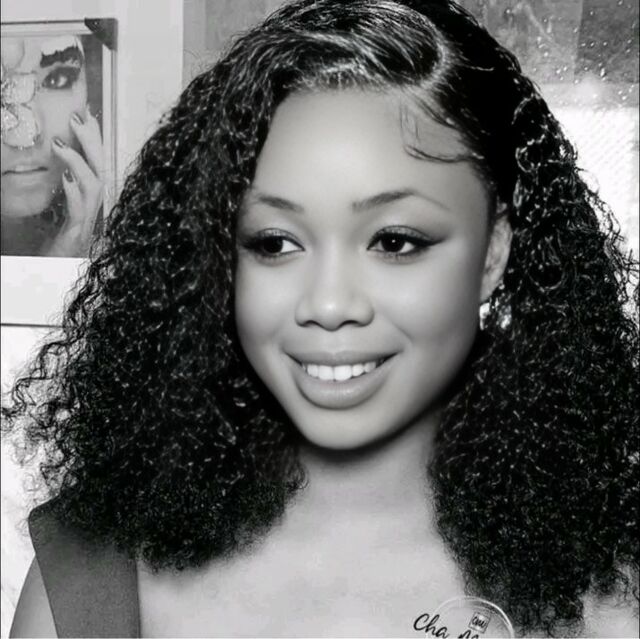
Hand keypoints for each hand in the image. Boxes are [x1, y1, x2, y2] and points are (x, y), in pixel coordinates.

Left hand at [45, 105, 103, 256]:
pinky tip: (64, 178)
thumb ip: (57, 190)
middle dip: (93, 142)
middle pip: (102, 170)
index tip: (88, 115)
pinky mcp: (75, 237)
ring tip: (63, 143)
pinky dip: (74, 193)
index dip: (95, 140)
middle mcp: (91, 211)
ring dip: (81, 163)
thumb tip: (53, 165)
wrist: (47, 280)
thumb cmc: (47, 249)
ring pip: (95, 187)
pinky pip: (80, 212)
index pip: (97, 164)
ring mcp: (85, 224)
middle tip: (78, 118)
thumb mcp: (50, 211)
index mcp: (86, 202)